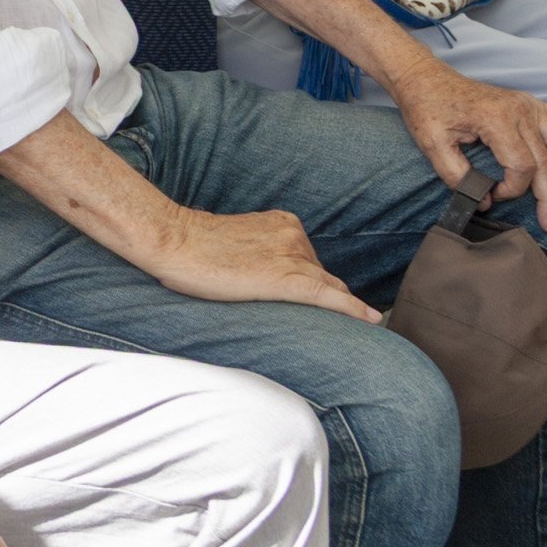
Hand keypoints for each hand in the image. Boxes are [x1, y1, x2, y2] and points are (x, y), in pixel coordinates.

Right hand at [142, 204, 377, 322]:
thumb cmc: (193, 246)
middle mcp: (294, 236)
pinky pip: (332, 298)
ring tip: (311, 323)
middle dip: (317, 294)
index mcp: (282, 223)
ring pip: (326, 289)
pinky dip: (355, 310)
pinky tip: (372, 322)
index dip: (312, 280)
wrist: (174, 242)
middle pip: (321, 274)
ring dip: (324, 305)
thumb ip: (259, 251)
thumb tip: (262, 272)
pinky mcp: (290, 281)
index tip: (316, 295)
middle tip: (303, 315)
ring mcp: (294, 257)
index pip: (309, 259)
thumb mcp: (235, 241)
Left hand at [382, 58, 546, 231]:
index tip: (492, 194)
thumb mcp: (431, 144)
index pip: (521, 165)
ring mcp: (529, 107)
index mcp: (496, 119)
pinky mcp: (531, 106)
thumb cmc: (427, 108)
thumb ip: (455, 175)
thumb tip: (484, 199)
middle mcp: (519, 111)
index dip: (512, 188)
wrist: (425, 78)